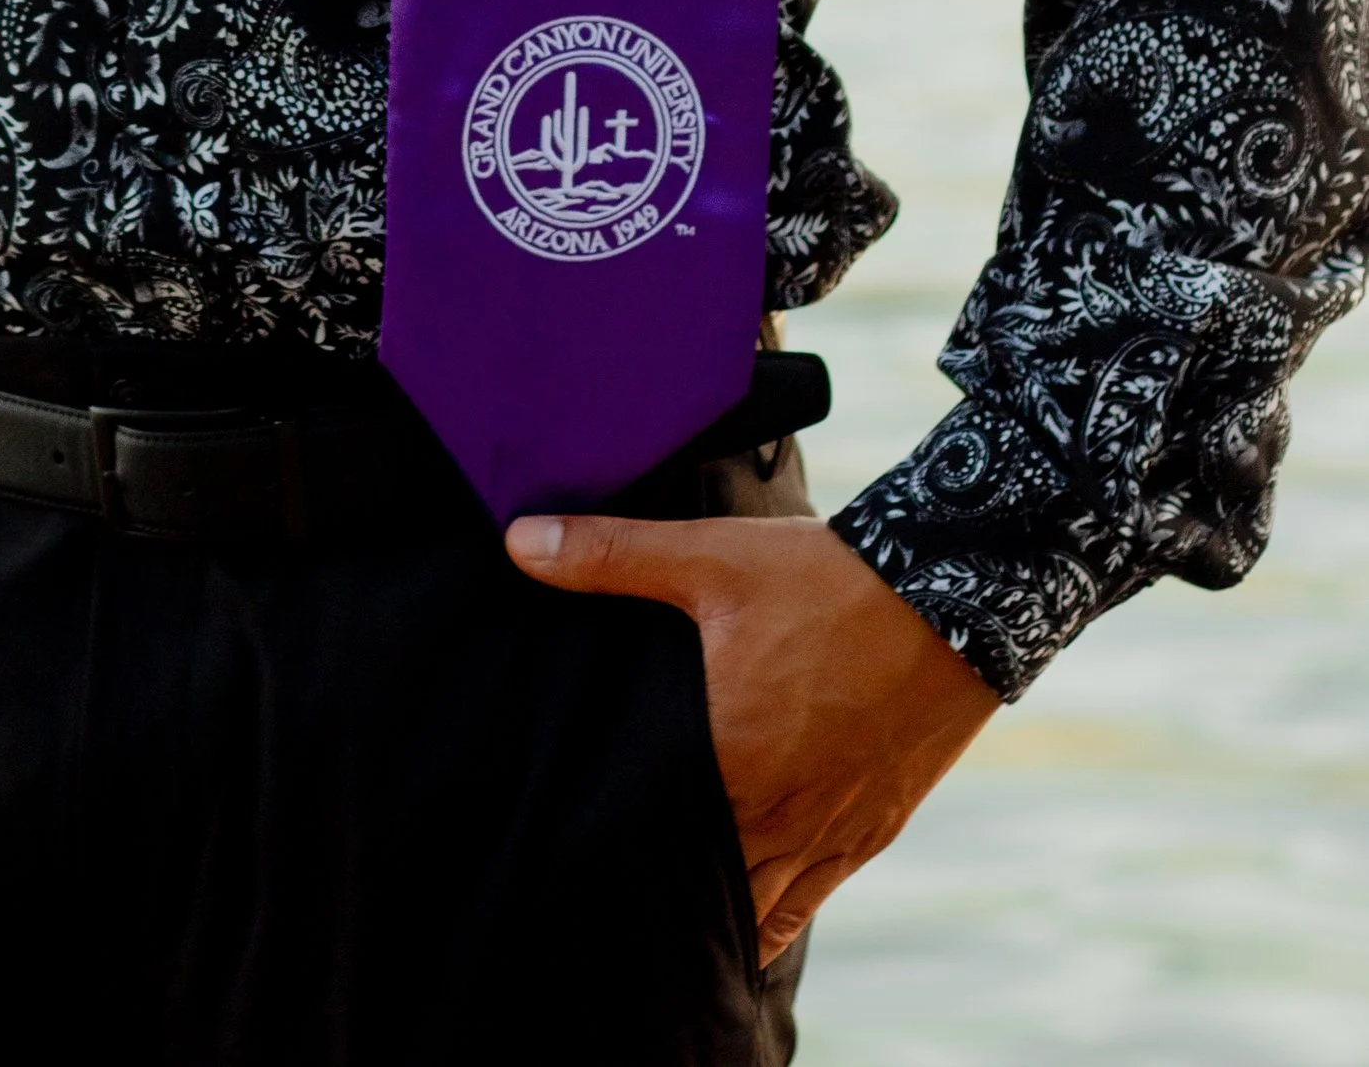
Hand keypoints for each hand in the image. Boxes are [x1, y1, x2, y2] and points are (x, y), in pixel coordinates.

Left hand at [505, 511, 997, 964]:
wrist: (953, 597)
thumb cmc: (823, 579)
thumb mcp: (710, 557)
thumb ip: (609, 555)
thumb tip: (518, 541)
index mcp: (727, 750)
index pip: (650, 825)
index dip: (609, 842)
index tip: (569, 849)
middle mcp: (776, 809)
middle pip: (699, 877)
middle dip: (655, 884)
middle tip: (603, 891)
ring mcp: (827, 831)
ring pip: (753, 906)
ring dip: (712, 911)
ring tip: (661, 918)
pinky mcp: (868, 834)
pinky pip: (806, 904)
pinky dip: (770, 922)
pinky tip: (738, 930)